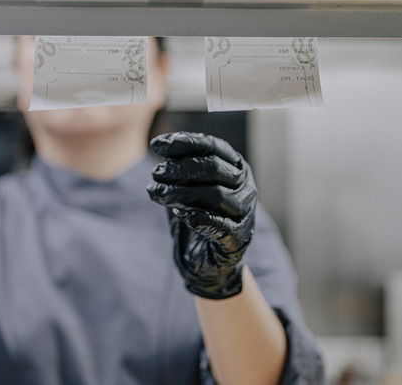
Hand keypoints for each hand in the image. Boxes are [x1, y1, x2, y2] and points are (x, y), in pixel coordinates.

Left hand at [147, 132, 256, 299]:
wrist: (208, 259)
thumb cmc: (198, 216)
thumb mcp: (185, 187)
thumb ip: (177, 169)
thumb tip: (160, 150)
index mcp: (235, 167)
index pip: (213, 146)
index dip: (185, 142)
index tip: (157, 144)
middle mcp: (245, 186)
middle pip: (213, 168)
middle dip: (179, 168)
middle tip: (156, 173)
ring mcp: (245, 213)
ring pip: (216, 195)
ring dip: (182, 192)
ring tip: (158, 194)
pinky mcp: (239, 239)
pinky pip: (221, 226)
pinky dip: (198, 218)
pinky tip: (180, 214)